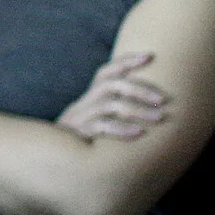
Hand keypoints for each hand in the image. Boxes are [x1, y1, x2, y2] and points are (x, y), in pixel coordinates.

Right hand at [57, 52, 171, 141]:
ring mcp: (81, 117)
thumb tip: (148, 107)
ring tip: (159, 117)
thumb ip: (112, 111)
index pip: (107, 71)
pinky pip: (102, 126)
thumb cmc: (81, 140)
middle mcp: (85, 102)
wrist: (51, 158)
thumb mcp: (94, 120)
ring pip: (111, 104)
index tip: (150, 56)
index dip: (127, 61)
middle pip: (112, 84)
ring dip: (138, 110)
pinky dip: (122, 129)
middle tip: (163, 99)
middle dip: (140, 88)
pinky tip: (139, 133)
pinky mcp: (80, 134)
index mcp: (90, 97)